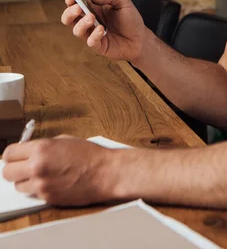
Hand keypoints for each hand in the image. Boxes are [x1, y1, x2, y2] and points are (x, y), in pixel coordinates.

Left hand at [2, 136, 123, 205]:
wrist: (104, 172)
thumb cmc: (89, 155)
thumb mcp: (64, 140)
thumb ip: (43, 146)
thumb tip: (29, 150)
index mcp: (42, 148)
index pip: (9, 153)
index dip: (11, 155)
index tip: (14, 156)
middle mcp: (38, 166)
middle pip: (7, 172)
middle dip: (13, 169)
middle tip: (21, 167)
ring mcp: (41, 184)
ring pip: (18, 186)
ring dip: (25, 181)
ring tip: (40, 176)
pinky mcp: (47, 198)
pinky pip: (33, 194)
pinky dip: (38, 189)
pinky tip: (51, 182)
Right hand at [61, 0, 146, 62]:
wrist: (141, 38)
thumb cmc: (131, 19)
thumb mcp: (124, 3)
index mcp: (93, 9)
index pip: (75, 4)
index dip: (70, 0)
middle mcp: (90, 22)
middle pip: (69, 19)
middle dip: (69, 13)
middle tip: (78, 8)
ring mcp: (93, 34)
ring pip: (77, 31)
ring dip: (82, 23)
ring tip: (92, 18)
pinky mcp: (99, 46)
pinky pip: (90, 42)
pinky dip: (94, 35)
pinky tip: (103, 30)